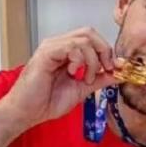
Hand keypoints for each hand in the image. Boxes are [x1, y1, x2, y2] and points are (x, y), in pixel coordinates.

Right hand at [0, 27, 118, 129]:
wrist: (27, 113)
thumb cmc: (46, 102)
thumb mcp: (82, 89)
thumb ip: (100, 79)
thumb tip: (118, 72)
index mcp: (67, 52)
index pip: (93, 39)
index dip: (107, 51)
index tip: (115, 69)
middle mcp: (59, 45)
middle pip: (90, 33)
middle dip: (104, 51)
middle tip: (106, 69)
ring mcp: (52, 47)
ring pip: (84, 39)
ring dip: (92, 61)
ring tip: (86, 79)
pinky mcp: (46, 53)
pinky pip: (71, 46)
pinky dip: (79, 60)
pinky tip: (73, 74)